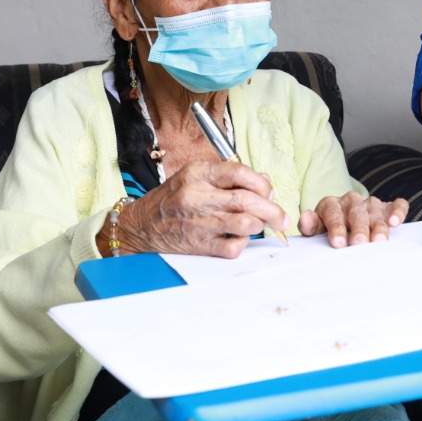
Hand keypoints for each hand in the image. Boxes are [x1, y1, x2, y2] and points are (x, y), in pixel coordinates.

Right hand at [111, 160, 290, 258]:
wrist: (140, 226)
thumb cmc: (172, 199)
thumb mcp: (195, 176)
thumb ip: (229, 176)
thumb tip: (265, 182)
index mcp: (198, 173)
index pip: (241, 172)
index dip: (263, 183)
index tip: (269, 192)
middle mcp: (198, 196)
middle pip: (249, 200)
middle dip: (273, 210)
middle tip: (281, 218)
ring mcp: (198, 222)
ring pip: (246, 223)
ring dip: (259, 225)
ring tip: (258, 225)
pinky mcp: (199, 245)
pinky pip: (234, 247)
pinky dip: (243, 243)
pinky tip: (238, 238)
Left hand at [298, 192, 409, 247]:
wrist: (346, 229)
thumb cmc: (330, 233)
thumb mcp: (317, 230)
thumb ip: (310, 226)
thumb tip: (305, 218)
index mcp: (331, 205)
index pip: (333, 213)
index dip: (336, 227)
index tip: (339, 243)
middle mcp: (351, 201)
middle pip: (356, 213)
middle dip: (358, 229)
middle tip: (359, 243)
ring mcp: (370, 204)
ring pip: (375, 210)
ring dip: (378, 225)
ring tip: (380, 240)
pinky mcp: (388, 207)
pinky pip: (396, 205)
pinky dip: (397, 212)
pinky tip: (395, 222)